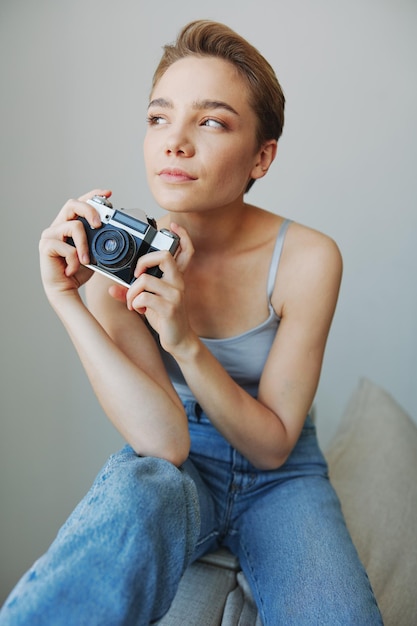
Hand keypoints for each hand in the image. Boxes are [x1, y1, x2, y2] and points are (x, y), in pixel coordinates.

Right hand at [39, 189, 110, 300]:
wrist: (66, 288)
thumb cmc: (79, 269)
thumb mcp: (95, 252)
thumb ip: (99, 239)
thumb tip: (114, 229)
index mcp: (70, 223)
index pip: (80, 203)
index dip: (93, 195)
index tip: (108, 194)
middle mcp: (58, 225)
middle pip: (72, 204)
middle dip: (89, 210)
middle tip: (99, 224)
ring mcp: (50, 234)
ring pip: (74, 226)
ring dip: (85, 245)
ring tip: (87, 260)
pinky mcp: (46, 246)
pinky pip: (67, 247)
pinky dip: (74, 260)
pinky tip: (72, 269)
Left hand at [110, 223, 195, 352]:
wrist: (179, 340)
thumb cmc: (165, 317)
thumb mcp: (149, 301)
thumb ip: (132, 291)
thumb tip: (111, 287)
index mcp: (176, 277)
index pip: (187, 251)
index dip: (183, 236)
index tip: (175, 225)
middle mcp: (179, 283)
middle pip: (164, 257)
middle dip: (144, 261)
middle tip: (136, 274)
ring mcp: (176, 295)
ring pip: (146, 280)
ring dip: (132, 291)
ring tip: (133, 301)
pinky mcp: (170, 308)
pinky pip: (144, 297)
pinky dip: (135, 302)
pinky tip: (138, 309)